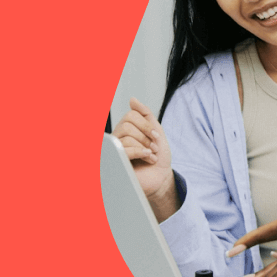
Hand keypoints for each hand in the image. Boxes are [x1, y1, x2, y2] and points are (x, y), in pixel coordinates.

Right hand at [112, 98, 176, 219]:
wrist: (162, 177)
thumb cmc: (158, 157)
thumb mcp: (156, 131)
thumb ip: (145, 114)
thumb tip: (132, 99)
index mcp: (126, 129)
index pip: (130, 115)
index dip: (146, 125)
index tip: (157, 136)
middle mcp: (118, 138)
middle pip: (127, 125)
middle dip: (146, 136)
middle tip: (154, 147)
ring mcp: (115, 150)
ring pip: (126, 136)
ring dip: (145, 146)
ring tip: (151, 155)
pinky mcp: (115, 162)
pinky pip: (124, 149)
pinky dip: (140, 152)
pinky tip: (148, 158)